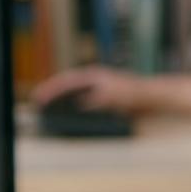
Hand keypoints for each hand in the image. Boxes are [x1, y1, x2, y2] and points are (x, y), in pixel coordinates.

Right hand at [33, 66, 149, 111]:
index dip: (51, 88)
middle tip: (38, 100)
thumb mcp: (114, 96)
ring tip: (47, 107)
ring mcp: (99, 88)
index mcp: (94, 76)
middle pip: (67, 85)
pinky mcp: (104, 98)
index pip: (67, 80)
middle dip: (52, 92)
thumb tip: (80, 103)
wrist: (152, 97)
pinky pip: (84, 101)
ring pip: (74, 93)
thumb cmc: (135, 94)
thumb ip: (97, 99)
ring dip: (61, 99)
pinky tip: (71, 115)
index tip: (39, 96)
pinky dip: (74, 106)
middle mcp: (94, 80)